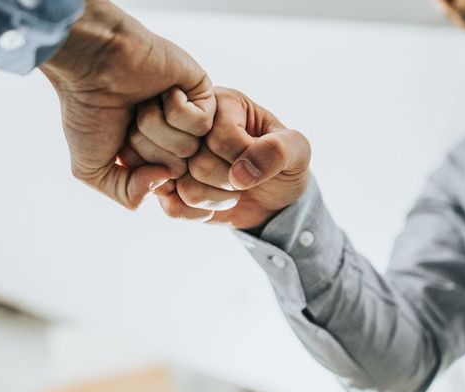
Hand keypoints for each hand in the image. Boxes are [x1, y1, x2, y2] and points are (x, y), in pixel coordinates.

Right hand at [41, 0, 215, 209]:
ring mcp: (191, 118)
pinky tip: (162, 91)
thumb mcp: (92, 169)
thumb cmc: (88, 110)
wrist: (93, 63)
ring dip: (157, 126)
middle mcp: (174, 140)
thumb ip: (126, 194)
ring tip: (143, 103)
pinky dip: (175, 110)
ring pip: (189, 148)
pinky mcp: (205, 94)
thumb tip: (164, 181)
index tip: (121, 146)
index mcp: (151, 158)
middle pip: (177, 171)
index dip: (139, 172)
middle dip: (147, 147)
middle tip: (130, 120)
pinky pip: (202, 124)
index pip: (163, 190)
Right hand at [143, 88, 310, 230]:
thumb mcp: (298, 151)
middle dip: (230, 180)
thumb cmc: (285, 164)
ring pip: (184, 185)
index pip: (219, 135)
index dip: (243, 157)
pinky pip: (173, 208)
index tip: (259, 159)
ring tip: (232, 191)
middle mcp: (190, 125)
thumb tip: (240, 174)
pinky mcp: (167, 186)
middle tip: (245, 179)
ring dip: (217, 199)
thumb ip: (279, 150)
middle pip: (197, 161)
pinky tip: (214, 205)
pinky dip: (200, 214)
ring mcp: (175, 157)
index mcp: (222, 103)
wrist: (274, 198)